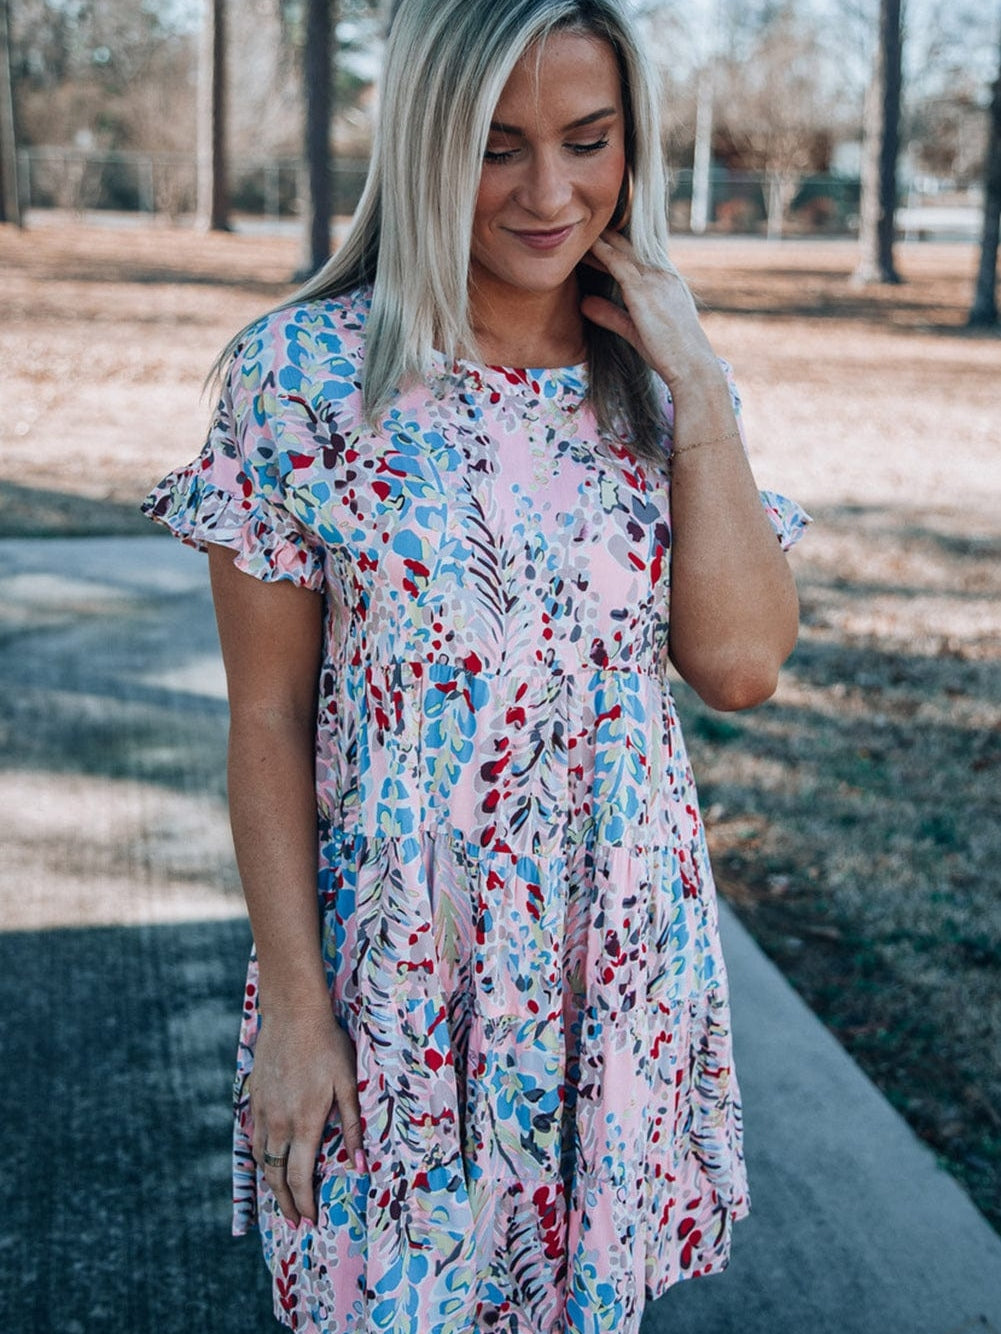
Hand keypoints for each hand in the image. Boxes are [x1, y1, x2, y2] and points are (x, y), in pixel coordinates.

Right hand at [249, 1007, 364, 1225]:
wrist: (292, 1014)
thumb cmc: (327, 1045)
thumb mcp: (347, 1083)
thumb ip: (352, 1126)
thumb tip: (360, 1167)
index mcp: (304, 1123)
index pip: (299, 1178)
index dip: (305, 1204)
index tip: (310, 1222)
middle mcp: (278, 1122)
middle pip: (276, 1176)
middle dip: (285, 1203)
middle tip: (295, 1222)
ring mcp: (262, 1110)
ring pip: (262, 1159)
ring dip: (271, 1183)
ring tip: (282, 1197)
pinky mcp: (254, 1097)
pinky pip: (255, 1137)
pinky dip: (262, 1157)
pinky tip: (269, 1159)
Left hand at [581, 231, 722, 395]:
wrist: (691, 365)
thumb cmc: (669, 354)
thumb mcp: (634, 330)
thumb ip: (610, 314)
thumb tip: (585, 304)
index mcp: (665, 282)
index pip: (636, 258)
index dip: (615, 249)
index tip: (595, 244)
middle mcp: (662, 275)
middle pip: (629, 248)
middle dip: (607, 238)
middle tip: (584, 229)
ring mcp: (654, 280)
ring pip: (622, 252)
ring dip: (600, 241)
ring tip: (580, 232)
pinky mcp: (644, 291)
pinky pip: (618, 264)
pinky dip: (602, 253)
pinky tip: (587, 246)